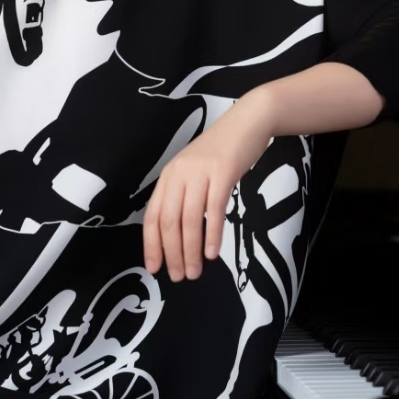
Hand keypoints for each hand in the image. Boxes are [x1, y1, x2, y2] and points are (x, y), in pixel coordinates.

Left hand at [142, 89, 274, 282]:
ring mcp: (200, 172)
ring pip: (190, 219)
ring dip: (190, 250)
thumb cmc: (222, 152)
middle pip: (169, 221)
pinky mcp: (222, 173)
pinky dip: (212, 234)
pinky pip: (214, 209)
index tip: (154, 268)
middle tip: (179, 276)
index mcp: (169, 176)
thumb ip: (184, 196)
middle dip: (172, 253)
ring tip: (195, 272)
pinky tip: (212, 253)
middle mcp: (179, 174)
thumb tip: (178, 235)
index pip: (152, 216)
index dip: (151, 245)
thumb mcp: (194, 172)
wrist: (247, 122)